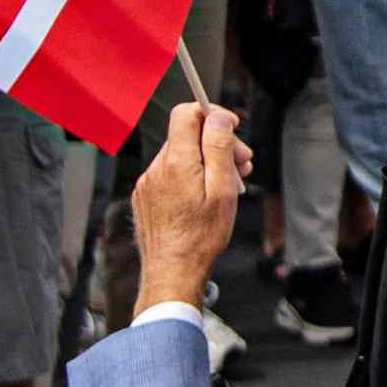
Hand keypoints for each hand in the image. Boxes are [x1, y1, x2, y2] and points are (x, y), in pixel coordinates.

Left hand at [129, 99, 249, 312]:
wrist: (172, 273)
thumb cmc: (200, 237)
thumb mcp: (222, 190)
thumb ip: (219, 148)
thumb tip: (218, 117)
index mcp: (177, 162)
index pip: (186, 113)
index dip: (210, 113)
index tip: (230, 126)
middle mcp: (156, 168)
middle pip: (187, 136)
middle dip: (216, 143)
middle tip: (242, 164)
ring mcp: (147, 183)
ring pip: (180, 156)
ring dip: (205, 162)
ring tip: (226, 184)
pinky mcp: (145, 198)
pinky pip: (169, 174)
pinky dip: (189, 177)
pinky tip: (204, 198)